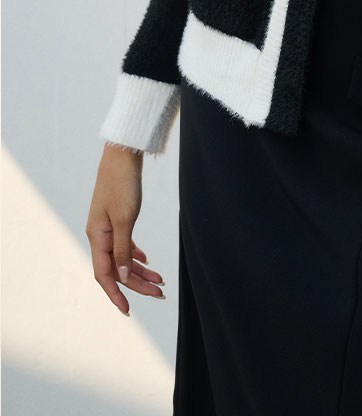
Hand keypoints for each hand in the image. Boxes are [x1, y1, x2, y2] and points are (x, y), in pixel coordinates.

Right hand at [86, 142, 164, 315]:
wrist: (122, 156)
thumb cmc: (122, 184)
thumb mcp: (125, 218)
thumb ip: (122, 249)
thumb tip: (121, 276)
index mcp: (97, 237)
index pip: (104, 275)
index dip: (115, 295)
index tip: (128, 311)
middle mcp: (99, 235)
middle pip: (116, 269)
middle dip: (137, 283)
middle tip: (160, 294)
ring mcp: (106, 227)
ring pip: (122, 257)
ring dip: (139, 270)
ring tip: (160, 280)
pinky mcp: (115, 218)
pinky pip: (124, 244)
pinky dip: (135, 254)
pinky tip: (146, 259)